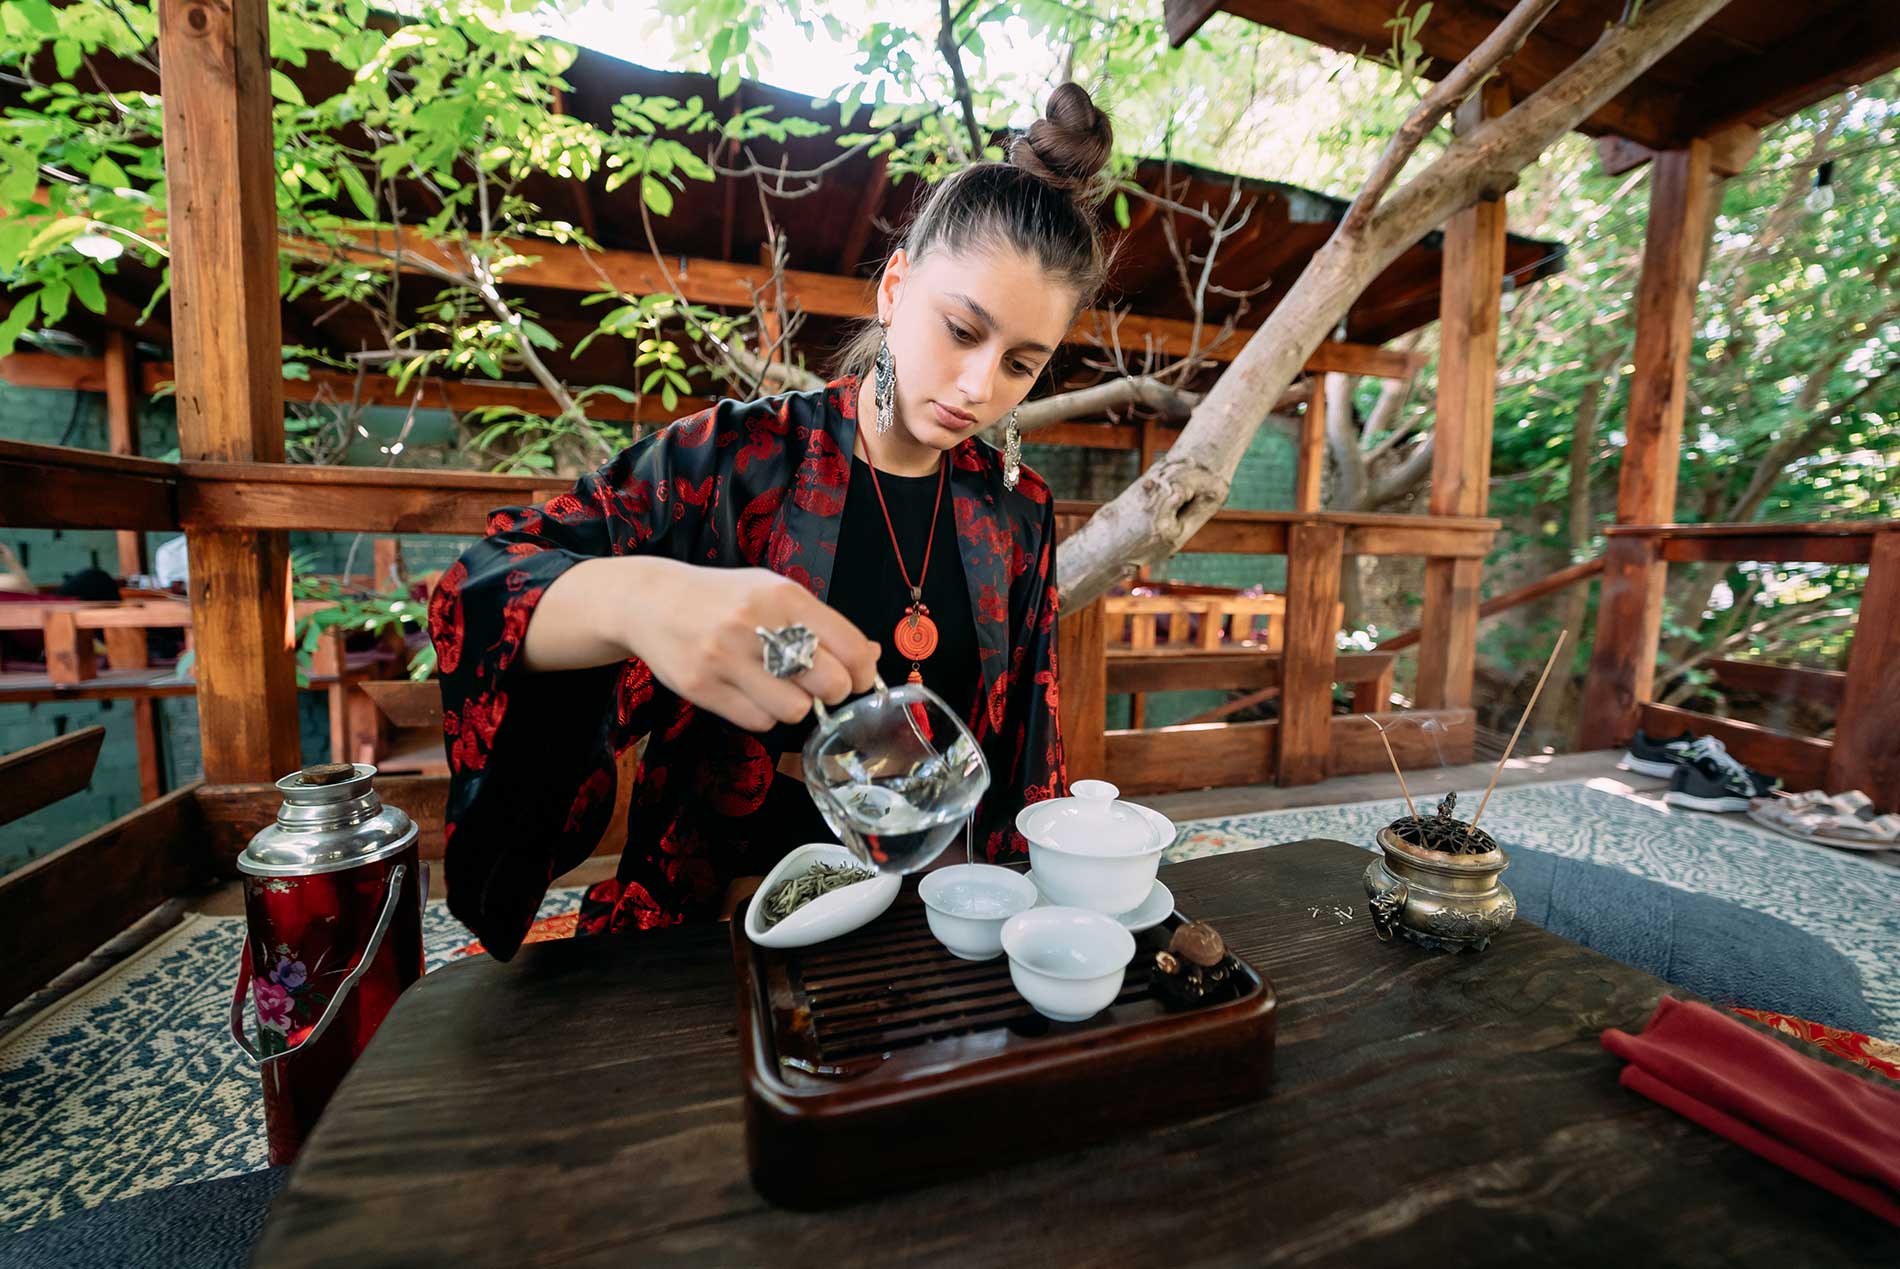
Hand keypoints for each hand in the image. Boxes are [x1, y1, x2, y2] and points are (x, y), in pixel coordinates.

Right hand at [614, 559, 880, 732]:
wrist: (652, 601)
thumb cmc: (726, 599)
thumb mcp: (775, 593)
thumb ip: (823, 624)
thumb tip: (870, 657)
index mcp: (784, 597)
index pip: (850, 648)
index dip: (862, 673)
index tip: (855, 678)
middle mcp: (756, 625)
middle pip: (828, 685)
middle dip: (831, 693)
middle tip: (817, 686)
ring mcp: (726, 658)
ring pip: (793, 711)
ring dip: (794, 706)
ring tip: (777, 687)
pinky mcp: (702, 687)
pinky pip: (758, 722)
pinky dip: (762, 715)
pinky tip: (749, 692)